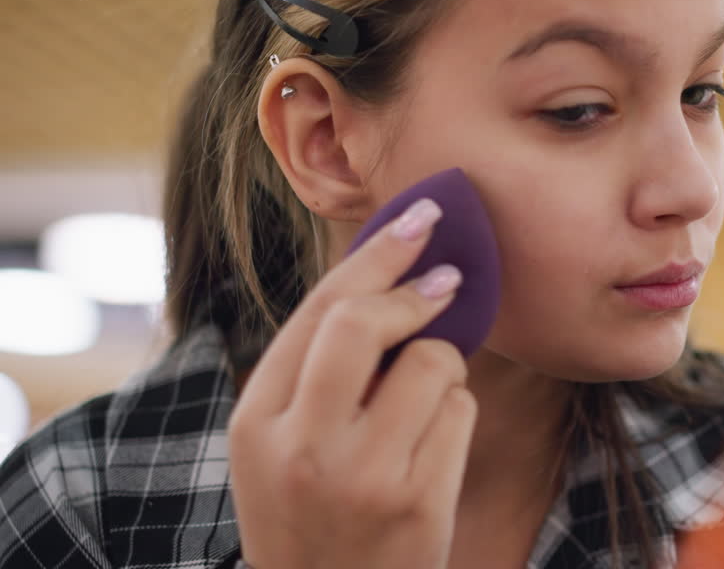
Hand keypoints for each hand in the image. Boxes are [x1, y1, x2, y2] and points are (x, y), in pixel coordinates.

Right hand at [228, 198, 475, 568]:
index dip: (376, 255)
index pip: (317, 311)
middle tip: (446, 280)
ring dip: (442, 366)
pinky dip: (458, 414)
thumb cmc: (314, 513)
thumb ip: (319, 366)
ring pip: (430, 361)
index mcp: (256, 421)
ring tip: (421, 406)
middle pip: (361, 322)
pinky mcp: (417, 502)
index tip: (421, 216)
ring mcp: (361, 476)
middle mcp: (301, 446)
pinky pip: (461, 411)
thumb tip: (391, 266)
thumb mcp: (281, 444)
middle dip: (413, 291)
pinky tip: (434, 449)